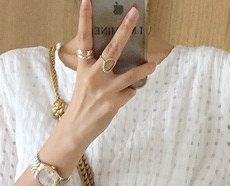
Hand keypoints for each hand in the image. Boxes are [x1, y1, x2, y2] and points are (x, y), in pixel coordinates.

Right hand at [59, 0, 155, 148]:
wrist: (76, 129)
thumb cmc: (82, 102)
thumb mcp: (84, 81)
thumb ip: (96, 67)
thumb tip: (115, 56)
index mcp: (84, 67)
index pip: (84, 39)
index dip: (85, 19)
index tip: (88, 1)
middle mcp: (94, 75)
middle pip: (113, 48)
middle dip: (125, 29)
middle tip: (135, 13)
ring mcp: (105, 90)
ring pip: (131, 74)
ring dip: (144, 69)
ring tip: (153, 63)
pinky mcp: (114, 103)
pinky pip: (129, 93)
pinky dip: (129, 93)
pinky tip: (123, 96)